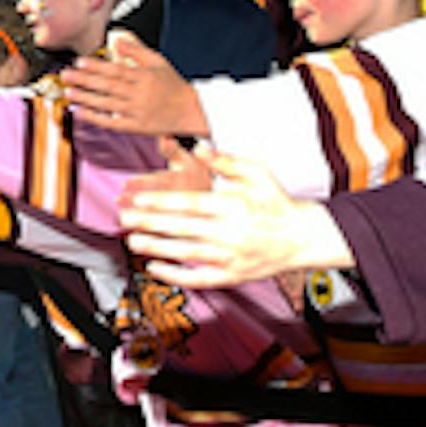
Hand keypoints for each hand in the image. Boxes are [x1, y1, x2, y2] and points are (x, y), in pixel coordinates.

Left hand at [62, 37, 207, 135]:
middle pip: (107, 86)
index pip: (115, 70)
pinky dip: (94, 118)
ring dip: (85, 98)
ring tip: (68, 92)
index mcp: (143, 76)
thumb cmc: (173, 85)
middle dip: (85, 80)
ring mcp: (136, 111)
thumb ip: (137, 50)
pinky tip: (79, 112)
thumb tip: (117, 40)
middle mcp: (139, 94)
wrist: (191, 111)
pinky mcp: (135, 127)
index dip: (96, 66)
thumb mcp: (158, 62)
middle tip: (66, 75)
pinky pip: (111, 122)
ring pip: (106, 103)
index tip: (79, 62)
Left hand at [115, 148, 352, 287]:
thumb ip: (226, 161)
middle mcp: (232, 233)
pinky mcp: (232, 276)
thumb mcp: (257, 173)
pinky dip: (175, 275)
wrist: (301, 237)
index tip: (138, 200)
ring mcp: (231, 257)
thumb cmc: (276, 202)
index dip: (162, 202)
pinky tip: (154, 268)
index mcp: (235, 205)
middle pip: (183, 228)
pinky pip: (199, 279)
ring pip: (187, 254)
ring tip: (133, 241)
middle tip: (124, 219)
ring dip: (157, 248)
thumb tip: (199, 147)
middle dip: (150, 224)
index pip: (190, 203)